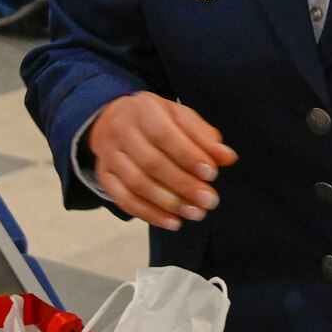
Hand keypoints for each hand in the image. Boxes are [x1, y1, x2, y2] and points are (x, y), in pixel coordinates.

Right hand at [88, 93, 237, 229]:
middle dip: (183, 185)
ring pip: (137, 184)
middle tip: (209, 201)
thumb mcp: (181, 118)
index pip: (165, 134)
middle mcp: (122, 130)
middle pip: (151, 163)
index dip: (188, 156)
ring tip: (195, 213)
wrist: (113, 119)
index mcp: (144, 109)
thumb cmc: (157, 120)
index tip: (212, 174)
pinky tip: (173, 222)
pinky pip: (124, 199)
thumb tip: (227, 158)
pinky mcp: (103, 175)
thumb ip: (204, 137)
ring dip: (168, 203)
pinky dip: (149, 214)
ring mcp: (109, 155)